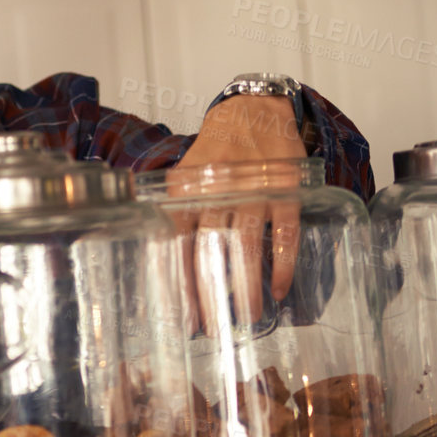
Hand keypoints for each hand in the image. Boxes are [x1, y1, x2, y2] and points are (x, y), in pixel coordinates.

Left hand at [169, 96, 306, 334]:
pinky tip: (280, 289)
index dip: (179, 277)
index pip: (179, 240)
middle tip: (212, 327)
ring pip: (248, 245)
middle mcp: (220, 190)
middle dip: (211, 290)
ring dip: (248, 284)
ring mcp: (255, 190)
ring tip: (247, 317)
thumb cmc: (216, 149)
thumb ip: (172, 208)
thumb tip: (150, 246)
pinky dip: (283, 264)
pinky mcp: (286, 190)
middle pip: (211, 248)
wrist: (253, 109)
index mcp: (190, 189)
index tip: (181, 311)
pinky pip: (285, 233)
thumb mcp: (185, 173)